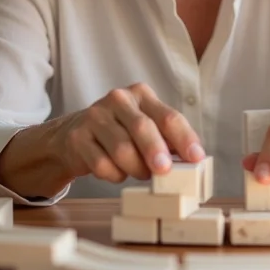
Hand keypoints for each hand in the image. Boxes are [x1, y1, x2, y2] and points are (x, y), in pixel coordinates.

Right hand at [0, 82, 204, 197]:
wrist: (73, 134)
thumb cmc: (120, 131)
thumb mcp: (145, 126)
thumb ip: (167, 138)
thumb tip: (193, 160)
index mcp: (140, 94)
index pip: (168, 116)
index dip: (184, 138)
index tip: (196, 158)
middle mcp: (118, 99)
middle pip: (142, 127)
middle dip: (156, 151)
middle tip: (165, 171)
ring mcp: (95, 116)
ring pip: (122, 150)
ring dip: (136, 169)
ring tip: (140, 172)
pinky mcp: (78, 137)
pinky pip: (102, 165)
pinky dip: (115, 175)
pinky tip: (116, 171)